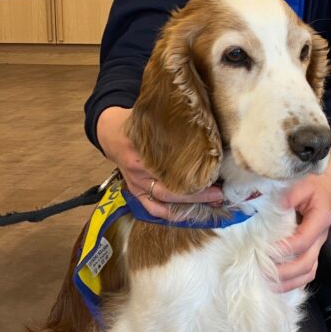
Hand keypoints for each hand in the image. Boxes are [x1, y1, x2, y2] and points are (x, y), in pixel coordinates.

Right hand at [96, 106, 222, 217]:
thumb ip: (174, 125)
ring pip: (163, 202)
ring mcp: (136, 184)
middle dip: (198, 193)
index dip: (195, 171)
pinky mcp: (135, 192)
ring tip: (211, 202)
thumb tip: (206, 125)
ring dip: (189, 205)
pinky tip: (190, 214)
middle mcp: (139, 170)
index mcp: (143, 149)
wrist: (111, 133)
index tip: (216, 170)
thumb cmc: (137, 123)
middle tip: (219, 191)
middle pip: (171, 188)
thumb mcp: (151, 118)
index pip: (172, 165)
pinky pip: (152, 208)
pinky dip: (171, 214)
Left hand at [271, 156, 330, 293]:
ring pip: (308, 272)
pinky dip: (293, 282)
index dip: (285, 248)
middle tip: (262, 274)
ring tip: (268, 285)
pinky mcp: (312, 251)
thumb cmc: (311, 184)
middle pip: (307, 263)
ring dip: (289, 282)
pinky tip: (277, 285)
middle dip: (285, 272)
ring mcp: (317, 246)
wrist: (325, 185)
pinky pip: (307, 272)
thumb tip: (278, 206)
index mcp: (320, 219)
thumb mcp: (302, 183)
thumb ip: (291, 194)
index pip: (303, 240)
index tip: (265, 251)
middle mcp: (321, 237)